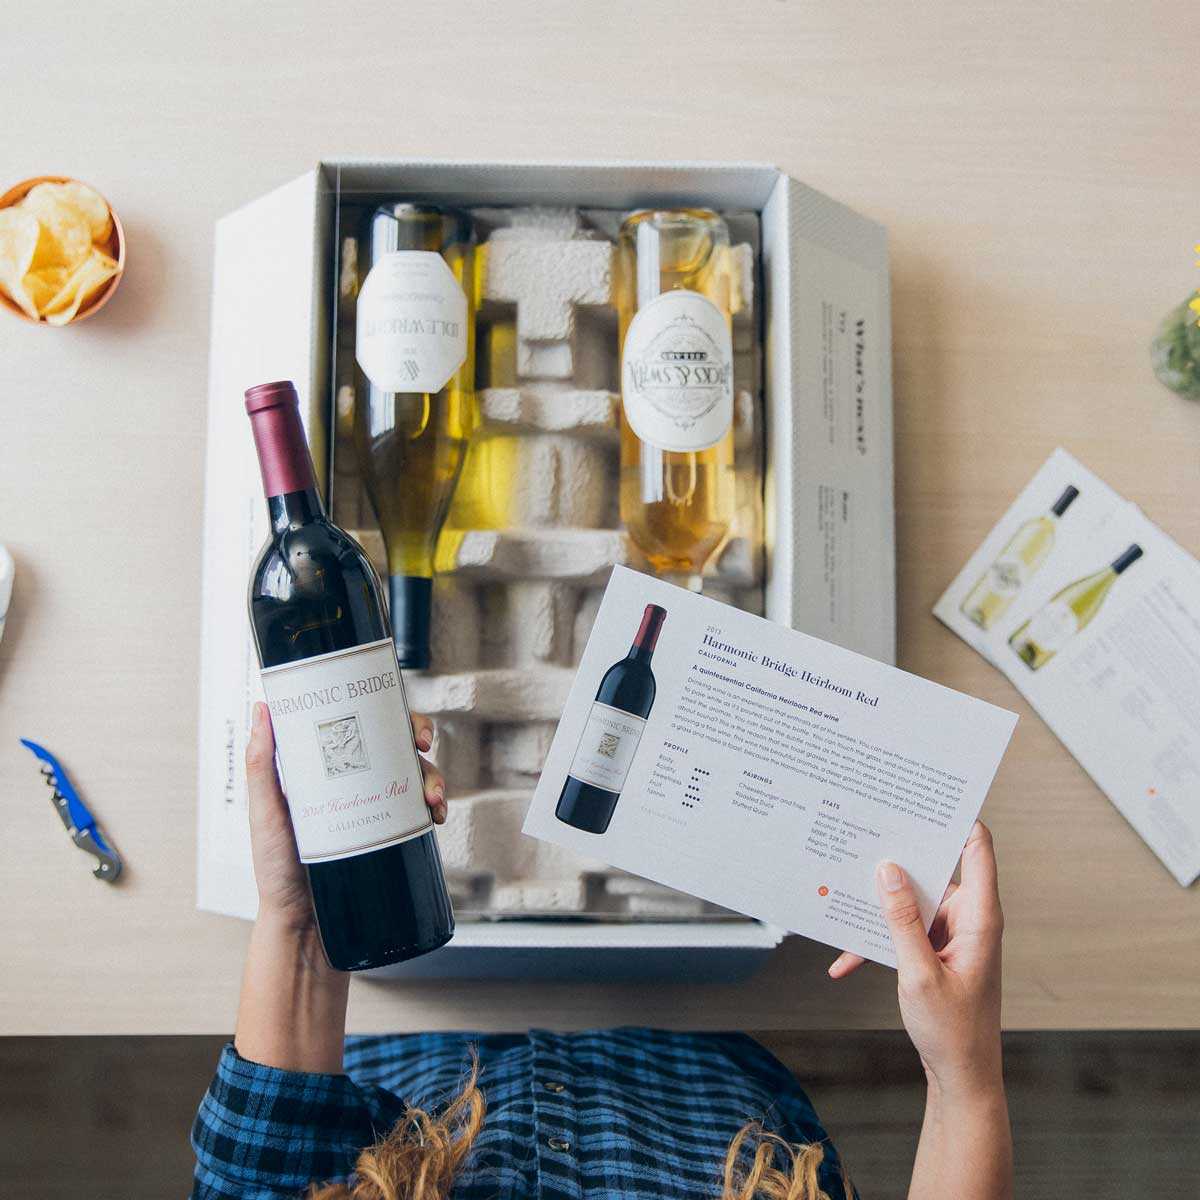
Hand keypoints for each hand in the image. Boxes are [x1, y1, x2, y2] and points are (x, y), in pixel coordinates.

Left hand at [244, 700, 447, 936]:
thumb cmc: (275, 870)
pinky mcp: (392, 834)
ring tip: (432, 797)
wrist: (303, 925)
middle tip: (422, 746)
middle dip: (418, 736)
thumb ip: (262, 765)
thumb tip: (262, 709)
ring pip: (415, 774)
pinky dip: (435, 807)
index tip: (395, 714)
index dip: (386, 710)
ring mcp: (377, 806)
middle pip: (396, 742)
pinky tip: (436, 816)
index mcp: (328, 766)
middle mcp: (356, 780)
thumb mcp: (265, 812)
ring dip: (433, 776)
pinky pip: (420, 811)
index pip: (361, 723)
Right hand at [828, 821, 1003, 1095]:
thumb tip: (889, 870)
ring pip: (910, 901)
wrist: (960, 1077)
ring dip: (878, 906)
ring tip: (842, 894)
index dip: (957, 818)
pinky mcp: (934, 950)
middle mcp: (968, 919)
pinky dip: (875, 941)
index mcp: (979, 917)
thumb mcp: (920, 973)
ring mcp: (951, 934)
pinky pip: (902, 931)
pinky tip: (844, 959)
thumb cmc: (953, 1032)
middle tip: (863, 836)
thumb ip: (903, 919)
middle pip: (933, 870)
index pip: (976, 849)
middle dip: (896, 859)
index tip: (926, 794)